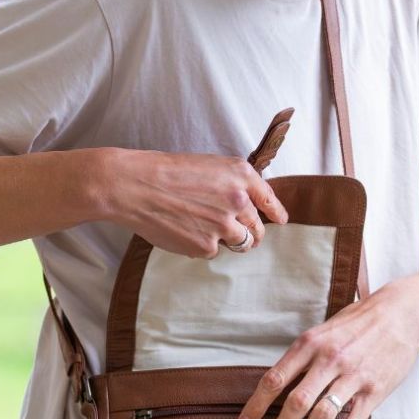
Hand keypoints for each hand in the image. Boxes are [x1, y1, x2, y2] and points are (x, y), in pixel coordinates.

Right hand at [99, 148, 287, 257]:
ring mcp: (224, 226)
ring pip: (240, 243)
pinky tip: (184, 231)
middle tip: (242, 236)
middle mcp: (238, 200)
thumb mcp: (207, 166)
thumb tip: (244, 207)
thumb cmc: (166, 173)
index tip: (281, 220)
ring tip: (205, 231)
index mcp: (240, 175)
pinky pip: (213, 251)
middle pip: (257, 228)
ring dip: (229, 241)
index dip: (276, 211)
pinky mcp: (207, 247)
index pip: (268, 197)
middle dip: (253, 234)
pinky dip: (201, 245)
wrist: (136, 187)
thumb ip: (230, 185)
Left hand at [235, 275, 418, 418]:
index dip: (256, 406)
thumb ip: (301, 356)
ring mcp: (353, 377)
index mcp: (309, 344)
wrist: (402, 313)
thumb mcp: (322, 331)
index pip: (274, 379)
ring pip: (321, 416)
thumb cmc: (355, 323)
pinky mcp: (374, 391)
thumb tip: (275, 385)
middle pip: (296, 403)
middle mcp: (329, 360)